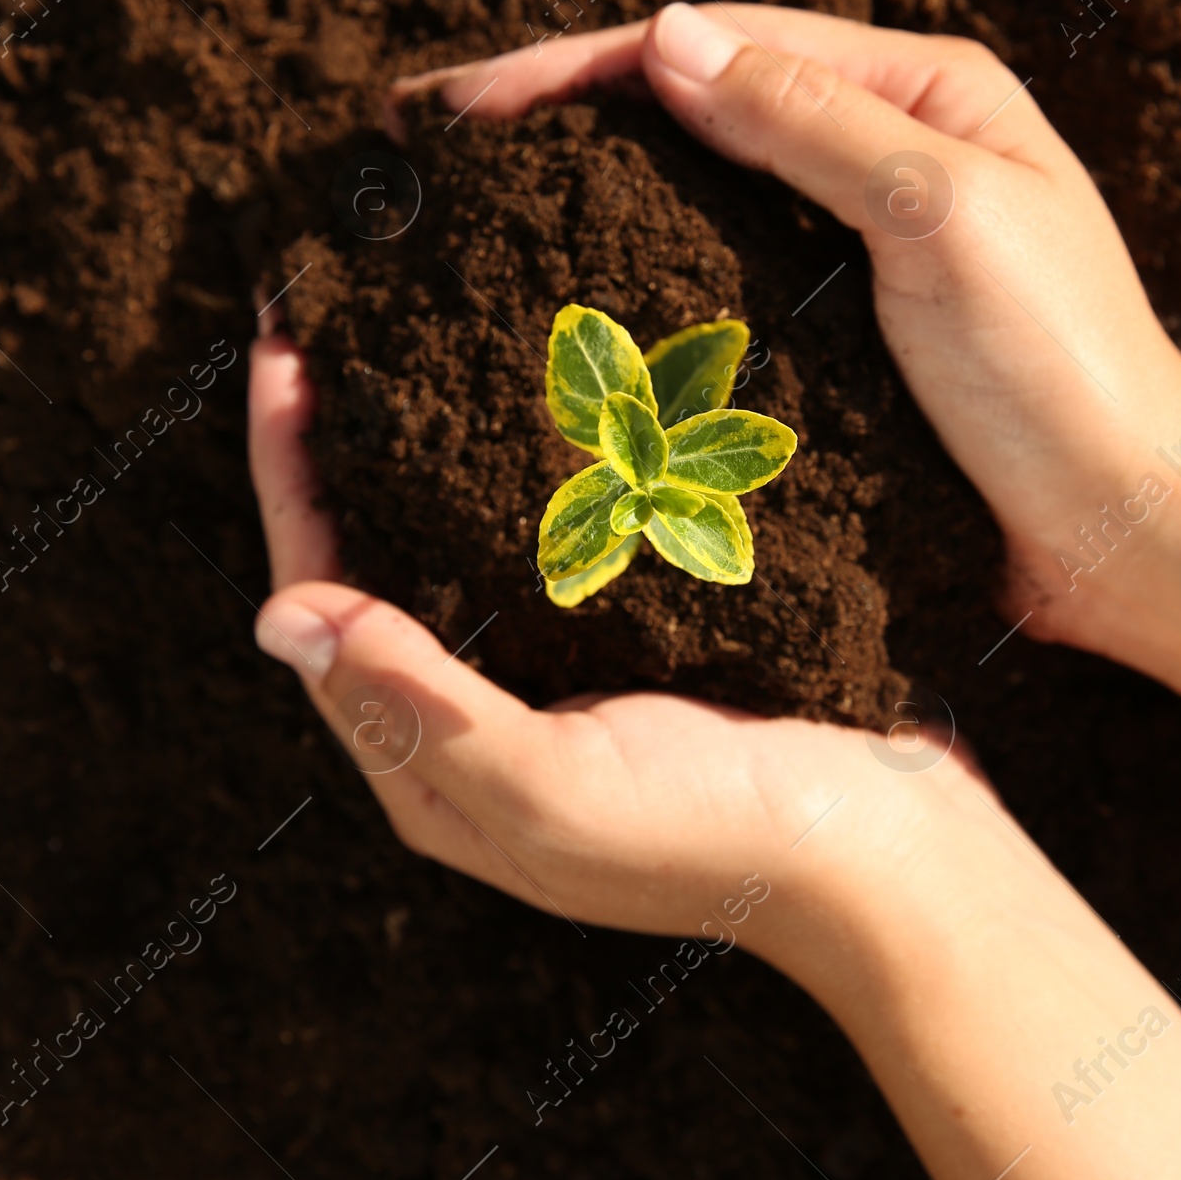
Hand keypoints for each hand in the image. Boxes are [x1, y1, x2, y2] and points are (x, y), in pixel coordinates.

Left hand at [248, 331, 1027, 965]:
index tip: (281, 355)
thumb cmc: (722, 837)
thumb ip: (420, 706)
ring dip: (420, 445)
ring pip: (450, 546)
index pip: (316, 605)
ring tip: (408, 333)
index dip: (288, 479)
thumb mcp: (552, 788)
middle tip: (323, 321)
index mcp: (431, 775)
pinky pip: (547, 542)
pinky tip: (539, 392)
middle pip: (368, 565)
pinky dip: (522, 463)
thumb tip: (282, 614)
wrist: (899, 858)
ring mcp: (557, 685)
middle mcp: (475, 729)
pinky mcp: (636, 649)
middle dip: (334, 448)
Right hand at [390, 1, 1180, 644]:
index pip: (716, 46)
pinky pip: (711, 288)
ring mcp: (854, 254)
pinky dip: (627, 285)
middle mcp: (882, 156)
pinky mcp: (835, 347)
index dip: (576, 66)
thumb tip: (659, 40)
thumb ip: (808, 122)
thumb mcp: (941, 215)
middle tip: (420, 146)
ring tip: (455, 219)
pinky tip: (550, 313)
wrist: (1128, 537)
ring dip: (577, 198)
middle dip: (554, 119)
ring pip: (688, 197)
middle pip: (688, 111)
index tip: (457, 108)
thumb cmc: (1061, 369)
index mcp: (921, 94)